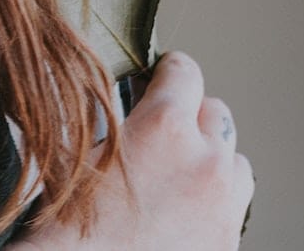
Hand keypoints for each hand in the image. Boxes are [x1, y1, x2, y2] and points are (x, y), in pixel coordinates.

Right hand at [17, 51, 253, 250]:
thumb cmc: (69, 230)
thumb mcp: (79, 152)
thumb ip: (112, 115)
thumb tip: (124, 96)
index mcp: (165, 127)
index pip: (185, 71)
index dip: (166, 73)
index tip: (156, 81)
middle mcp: (205, 161)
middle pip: (215, 112)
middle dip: (189, 117)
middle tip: (158, 136)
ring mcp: (224, 206)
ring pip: (234, 160)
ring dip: (209, 160)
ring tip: (175, 178)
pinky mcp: (228, 243)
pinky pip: (232, 207)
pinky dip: (212, 203)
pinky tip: (179, 214)